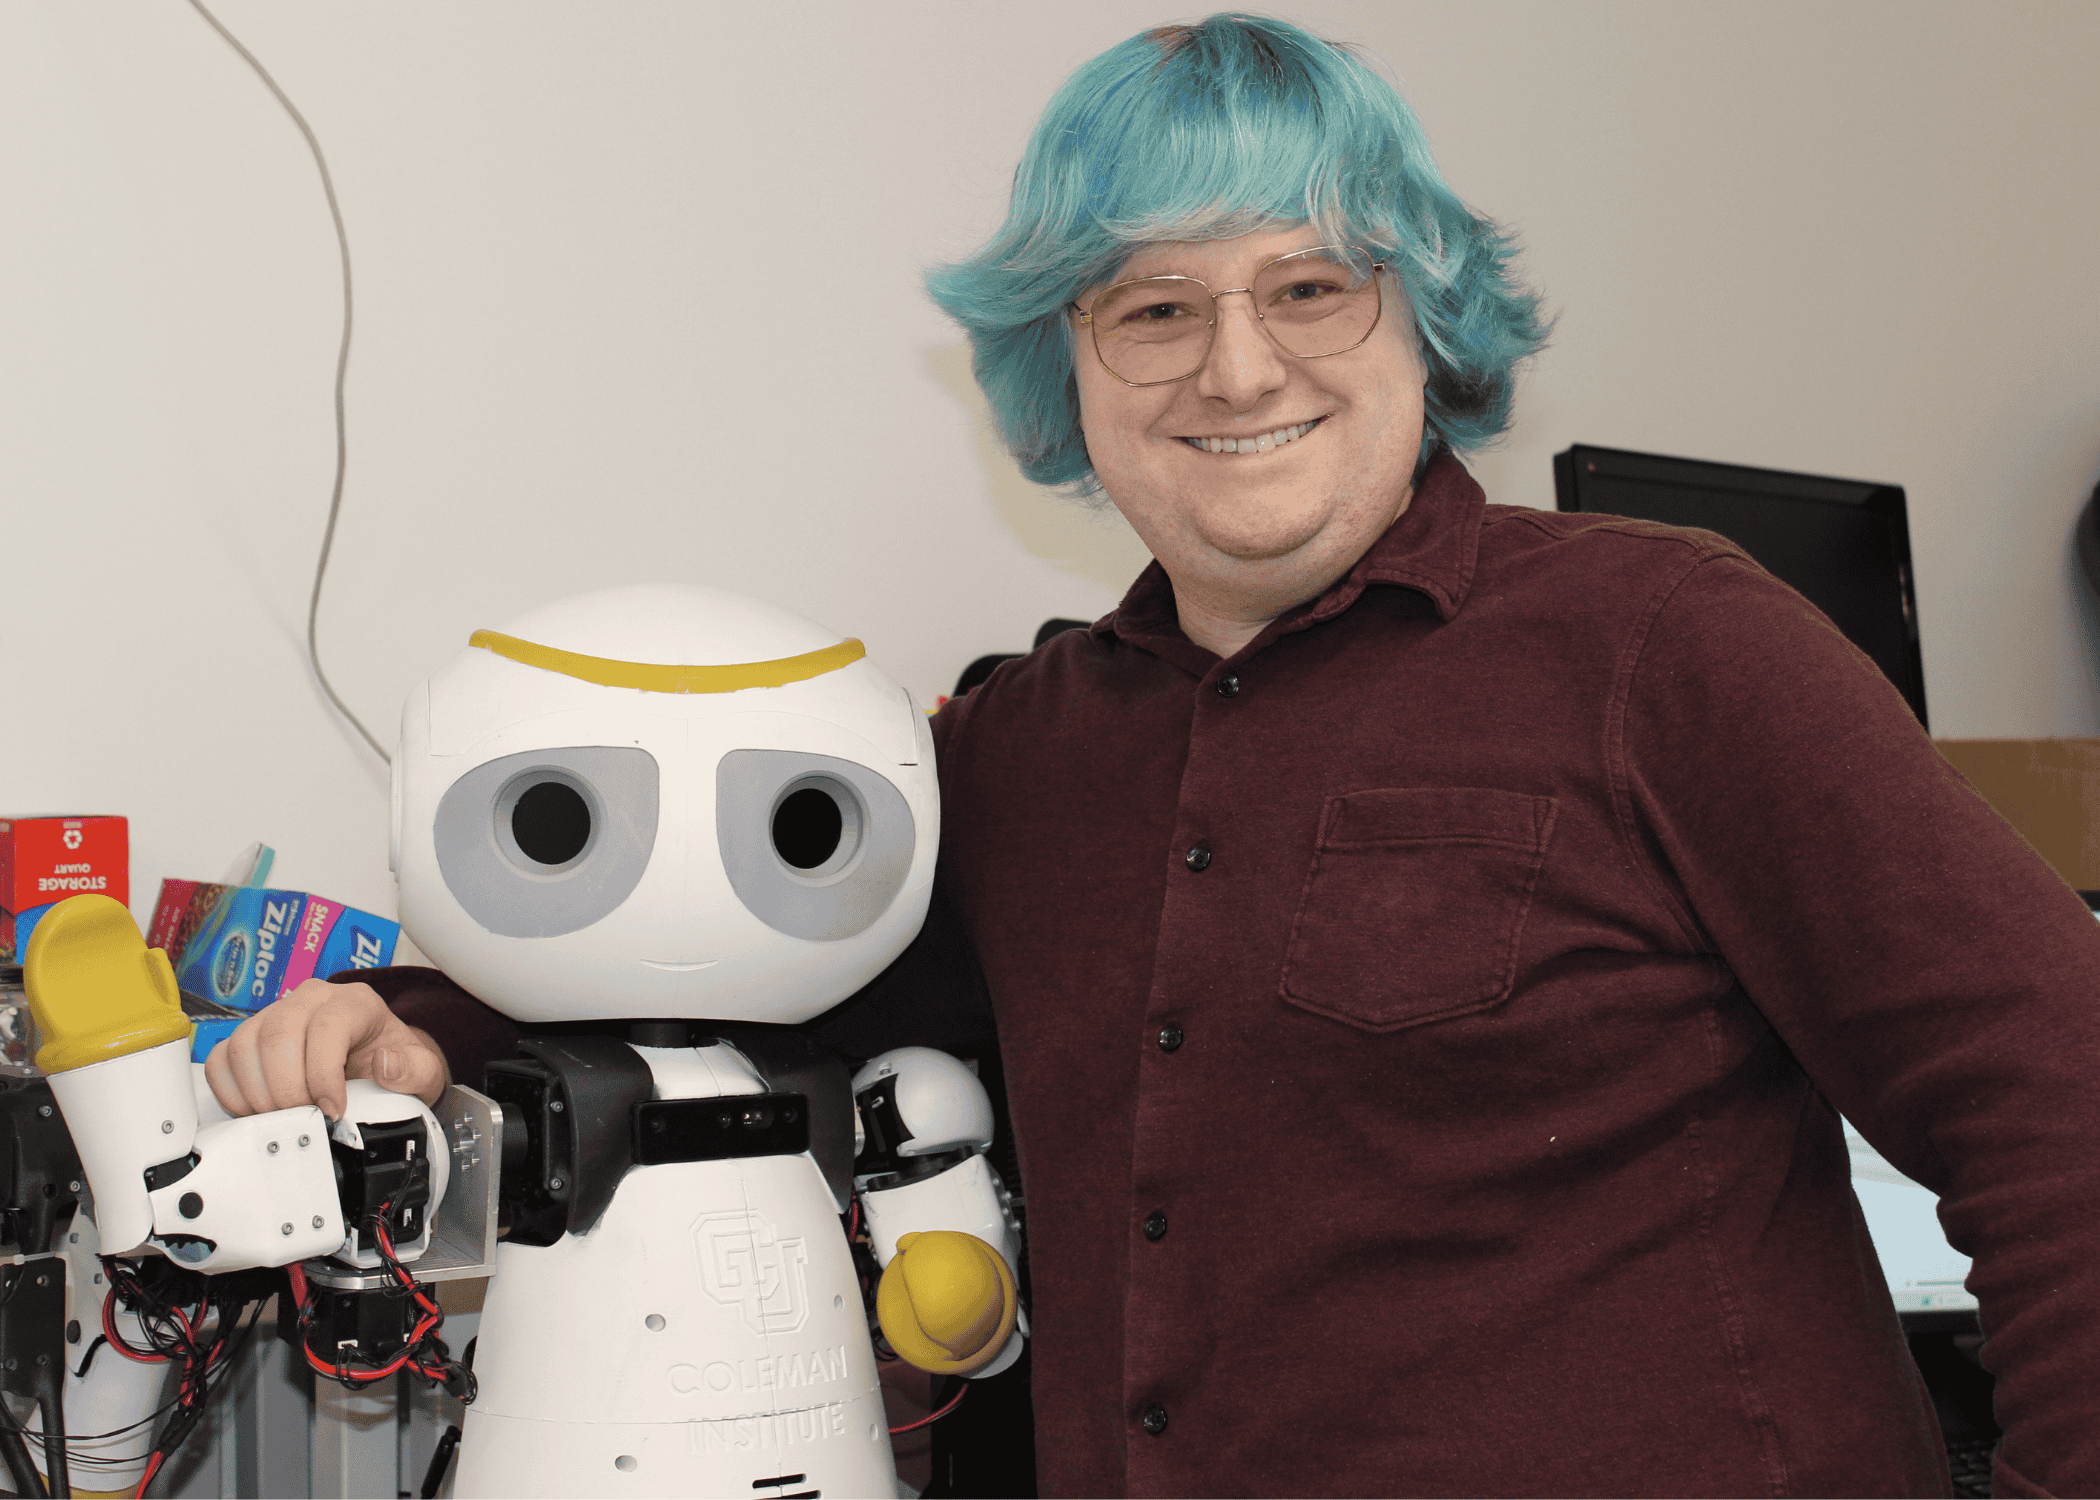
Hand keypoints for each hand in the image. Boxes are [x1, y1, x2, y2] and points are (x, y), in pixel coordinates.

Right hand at [204, 979, 447, 1118]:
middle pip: (278, 1034)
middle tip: (303, 1118)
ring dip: (257, 1093)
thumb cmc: (393, 1063)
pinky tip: (257, 1110)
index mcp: (354, 1002)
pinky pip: (222, 1059)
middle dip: (286, 1088)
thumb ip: (414, 1069)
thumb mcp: (421, 1070)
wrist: (375, 1063)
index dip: (323, 1075)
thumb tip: (384, 1063)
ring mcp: (274, 1014)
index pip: (327, 1027)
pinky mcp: (249, 1037)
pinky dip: (232, 1092)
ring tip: (284, 1117)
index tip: (332, 1110)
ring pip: (244, 1046)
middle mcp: (310, 1000)